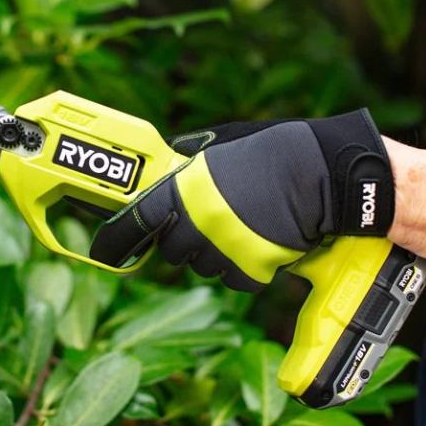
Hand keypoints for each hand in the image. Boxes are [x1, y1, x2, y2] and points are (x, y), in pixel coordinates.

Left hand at [91, 110, 393, 290]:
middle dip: (183, 239)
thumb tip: (165, 168)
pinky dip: (243, 266)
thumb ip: (185, 164)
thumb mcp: (218, 146)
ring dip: (214, 252)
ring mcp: (223, 249)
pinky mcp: (251, 270)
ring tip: (241, 225)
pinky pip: (234, 279)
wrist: (321, 173)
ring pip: (203, 267)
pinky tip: (259, 241)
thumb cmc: (270, 152)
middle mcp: (197, 223)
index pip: (135, 224)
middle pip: (172, 251)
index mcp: (184, 190)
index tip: (103, 250)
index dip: (115, 240)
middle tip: (208, 221)